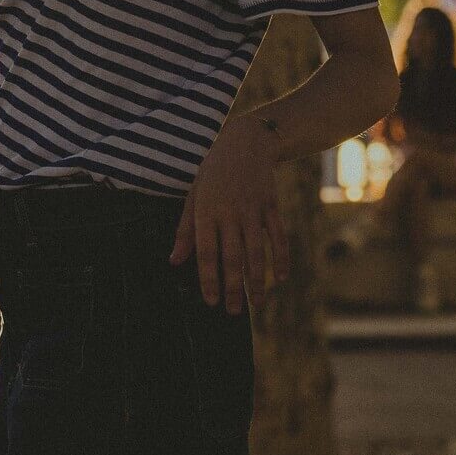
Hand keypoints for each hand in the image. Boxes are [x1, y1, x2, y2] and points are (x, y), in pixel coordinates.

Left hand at [170, 116, 288, 313]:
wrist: (247, 143)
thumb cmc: (213, 173)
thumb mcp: (193, 196)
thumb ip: (185, 230)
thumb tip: (175, 261)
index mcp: (206, 212)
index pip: (206, 253)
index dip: (209, 278)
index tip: (211, 301)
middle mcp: (230, 213)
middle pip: (233, 257)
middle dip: (233, 287)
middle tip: (233, 312)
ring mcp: (253, 210)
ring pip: (257, 252)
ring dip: (257, 280)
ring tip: (257, 304)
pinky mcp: (271, 206)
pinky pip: (278, 237)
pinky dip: (280, 258)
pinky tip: (280, 278)